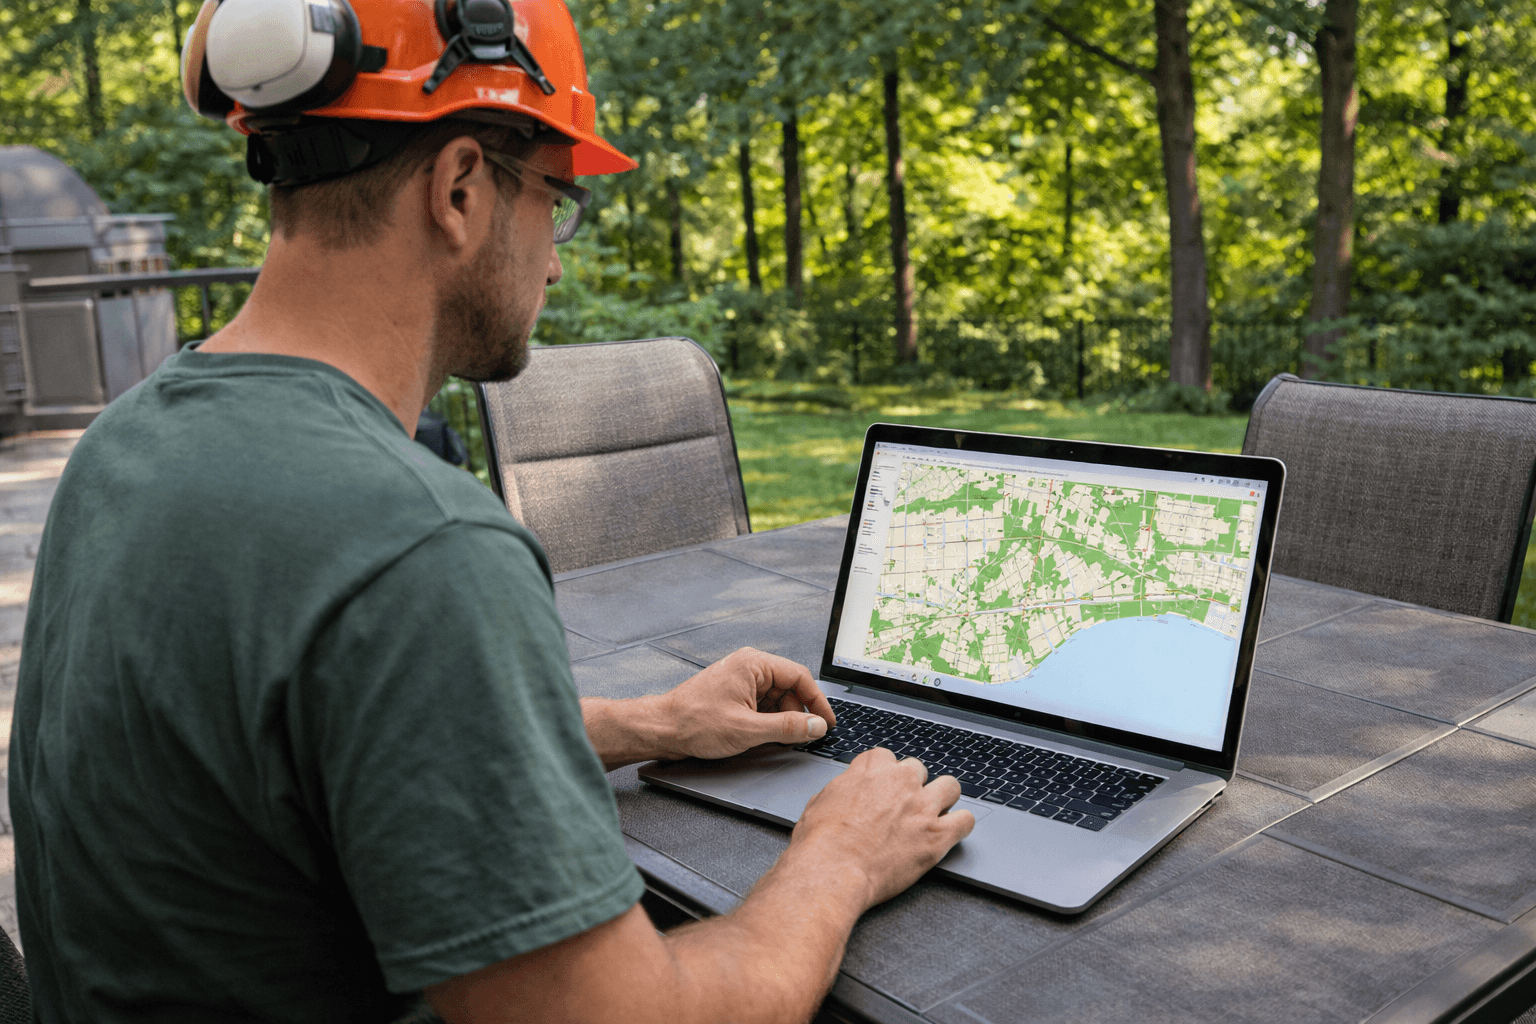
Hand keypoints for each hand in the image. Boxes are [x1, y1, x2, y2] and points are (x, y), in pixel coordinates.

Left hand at [655, 647, 835, 760]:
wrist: (662, 729)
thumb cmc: (694, 722)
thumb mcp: (747, 729)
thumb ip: (787, 728)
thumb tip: (816, 726)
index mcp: (753, 664)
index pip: (800, 676)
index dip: (818, 701)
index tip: (827, 722)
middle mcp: (748, 668)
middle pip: (790, 688)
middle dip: (798, 714)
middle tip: (803, 737)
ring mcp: (741, 681)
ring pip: (777, 700)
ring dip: (782, 720)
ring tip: (777, 739)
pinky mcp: (735, 696)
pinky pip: (763, 706)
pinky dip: (768, 721)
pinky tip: (764, 736)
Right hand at [790, 748, 974, 908]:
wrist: (832, 870)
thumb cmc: (820, 843)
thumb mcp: (819, 803)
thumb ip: (841, 790)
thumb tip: (844, 792)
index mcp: (870, 771)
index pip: (886, 757)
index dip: (885, 775)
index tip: (883, 788)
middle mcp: (900, 782)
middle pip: (918, 769)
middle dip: (912, 786)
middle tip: (904, 806)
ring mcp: (922, 807)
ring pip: (950, 787)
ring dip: (943, 799)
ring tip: (935, 813)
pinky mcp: (937, 835)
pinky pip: (966, 821)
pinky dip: (961, 826)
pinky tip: (953, 832)